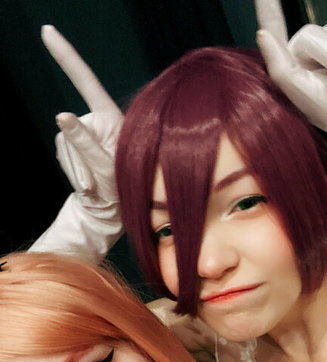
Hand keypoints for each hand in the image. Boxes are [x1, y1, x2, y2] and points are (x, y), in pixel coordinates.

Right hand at [41, 25, 121, 200]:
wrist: (114, 208)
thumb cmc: (122, 188)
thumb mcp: (106, 168)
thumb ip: (84, 142)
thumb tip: (61, 115)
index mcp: (111, 117)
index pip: (86, 81)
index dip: (66, 56)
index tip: (47, 31)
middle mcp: (97, 120)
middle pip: (68, 129)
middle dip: (76, 159)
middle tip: (93, 182)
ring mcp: (85, 131)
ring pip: (62, 142)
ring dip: (75, 168)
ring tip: (94, 183)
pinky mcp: (74, 143)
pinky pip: (62, 153)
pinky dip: (72, 171)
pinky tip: (88, 182)